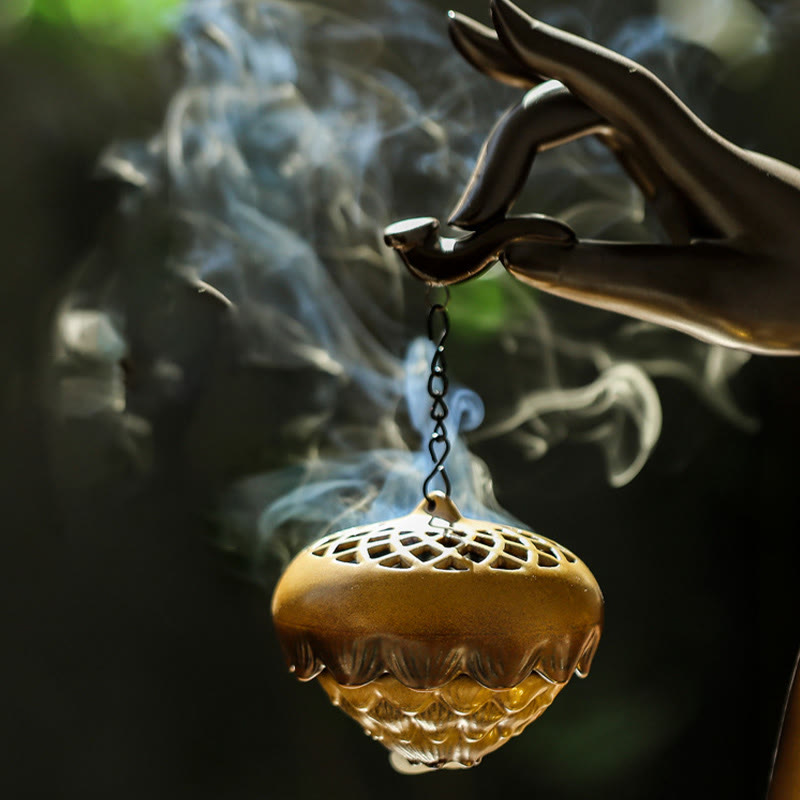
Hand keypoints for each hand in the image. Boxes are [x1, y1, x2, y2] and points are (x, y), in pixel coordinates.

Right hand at [385, 0, 799, 354]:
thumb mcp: (706, 302)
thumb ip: (610, 277)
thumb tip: (514, 256)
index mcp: (705, 165)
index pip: (615, 93)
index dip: (551, 52)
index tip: (488, 16)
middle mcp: (686, 145)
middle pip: (578, 106)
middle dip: (506, 155)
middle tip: (457, 225)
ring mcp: (679, 156)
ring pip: (585, 112)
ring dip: (516, 132)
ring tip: (464, 151)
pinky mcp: (675, 174)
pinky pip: (602, 135)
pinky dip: (551, 132)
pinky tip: (520, 142)